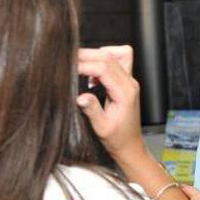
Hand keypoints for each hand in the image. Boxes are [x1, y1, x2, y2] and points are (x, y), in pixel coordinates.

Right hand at [76, 46, 146, 161]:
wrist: (130, 145)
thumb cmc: (118, 139)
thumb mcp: (102, 128)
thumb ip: (92, 111)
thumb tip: (81, 97)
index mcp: (125, 93)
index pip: (104, 68)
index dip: (84, 65)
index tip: (69, 68)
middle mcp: (129, 83)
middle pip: (109, 56)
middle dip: (87, 55)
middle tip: (69, 62)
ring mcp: (129, 81)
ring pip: (115, 54)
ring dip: (96, 55)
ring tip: (81, 66)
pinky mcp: (125, 82)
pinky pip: (117, 60)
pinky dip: (102, 60)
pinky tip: (92, 75)